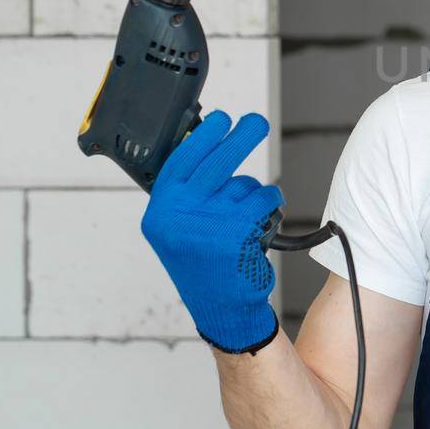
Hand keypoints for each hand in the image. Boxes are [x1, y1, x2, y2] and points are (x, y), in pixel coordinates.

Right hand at [141, 109, 284, 353]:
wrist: (222, 309)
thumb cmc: (203, 264)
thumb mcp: (179, 229)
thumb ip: (186, 195)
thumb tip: (206, 145)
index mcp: (160, 212)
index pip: (180, 161)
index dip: (202, 136)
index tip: (220, 119)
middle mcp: (178, 216)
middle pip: (216, 161)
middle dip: (241, 136)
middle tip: (255, 122)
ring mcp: (207, 224)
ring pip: (245, 185)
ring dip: (254, 195)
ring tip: (246, 220)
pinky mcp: (236, 232)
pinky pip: (263, 200)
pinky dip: (269, 207)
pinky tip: (260, 226)